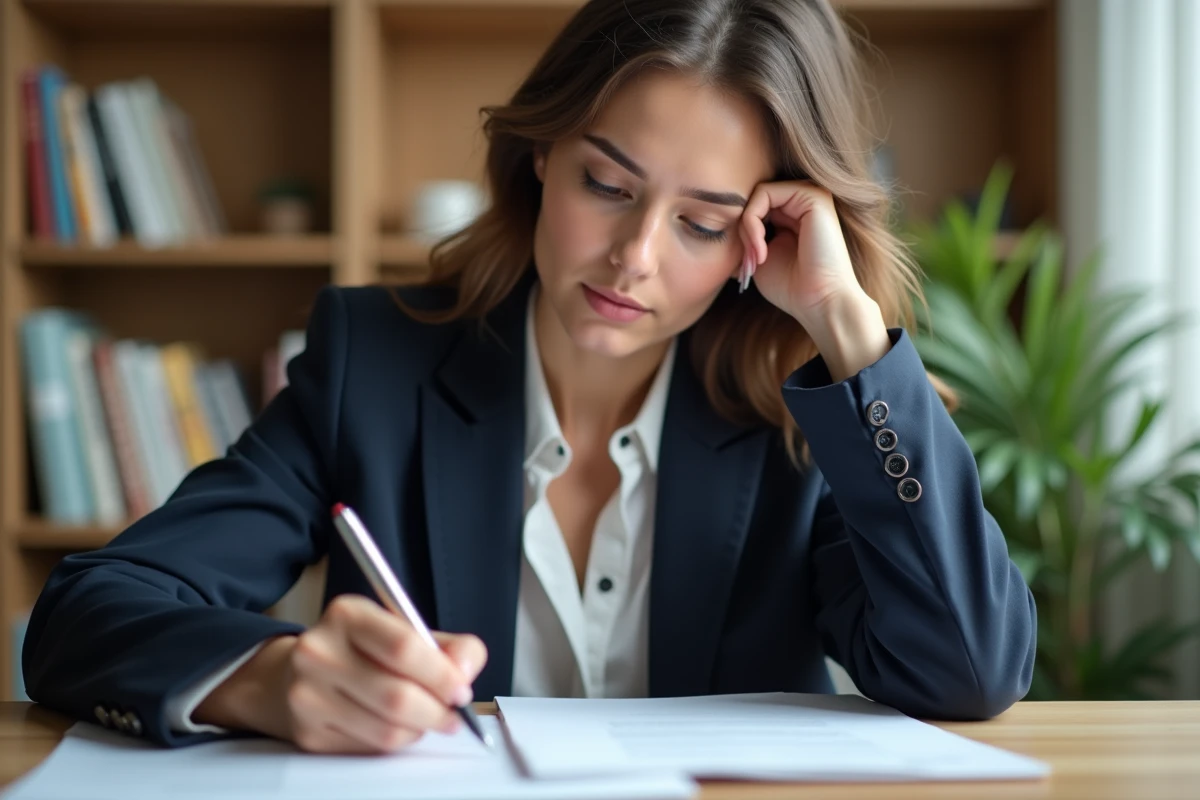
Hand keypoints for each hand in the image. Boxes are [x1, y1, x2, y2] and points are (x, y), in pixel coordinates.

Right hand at [193, 594, 486, 753]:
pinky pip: (370, 748)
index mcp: (347, 614)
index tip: (461, 688)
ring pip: (386, 730)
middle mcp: (319, 651)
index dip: (441, 674)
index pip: (403, 647)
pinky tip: (396, 726)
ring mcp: (308, 694)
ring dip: (419, 730)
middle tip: (453, 714)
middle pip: (396, 696)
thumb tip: (466, 667)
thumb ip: (448, 646)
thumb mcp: (404, 631)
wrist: (296, 672)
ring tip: (427, 719)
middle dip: (437, 711)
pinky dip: (396, 742)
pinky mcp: (307, 732)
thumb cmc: (361, 650)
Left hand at [738, 180, 890, 381]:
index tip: (743, 266)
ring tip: (754, 258)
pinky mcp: (812, 195)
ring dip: (746, 228)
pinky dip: (752, 221)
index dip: (741, 234)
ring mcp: (809, 195)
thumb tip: (721, 228)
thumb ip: (745, 238)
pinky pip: (764, 193)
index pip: (754, 207)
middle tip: (747, 263)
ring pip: (756, 195)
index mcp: (793, 215)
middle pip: (753, 200)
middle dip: (741, 231)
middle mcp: (802, 201)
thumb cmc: (792, 287)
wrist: (821, 302)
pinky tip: (760, 249)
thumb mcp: (758, 258)